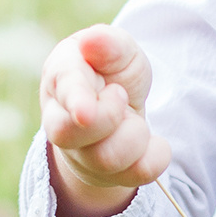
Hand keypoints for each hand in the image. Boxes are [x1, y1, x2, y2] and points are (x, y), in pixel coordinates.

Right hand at [39, 25, 170, 216]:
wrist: (122, 107)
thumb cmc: (113, 72)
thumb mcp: (119, 50)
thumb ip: (110, 44)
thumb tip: (93, 41)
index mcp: (61, 77)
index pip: (63, 91)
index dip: (76, 101)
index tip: (86, 112)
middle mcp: (59, 119)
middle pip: (70, 134)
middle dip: (108, 116)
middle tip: (120, 94)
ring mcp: (80, 153)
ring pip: (106, 158)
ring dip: (135, 133)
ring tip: (132, 117)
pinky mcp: (107, 175)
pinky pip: (137, 174)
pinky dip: (156, 155)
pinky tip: (152, 141)